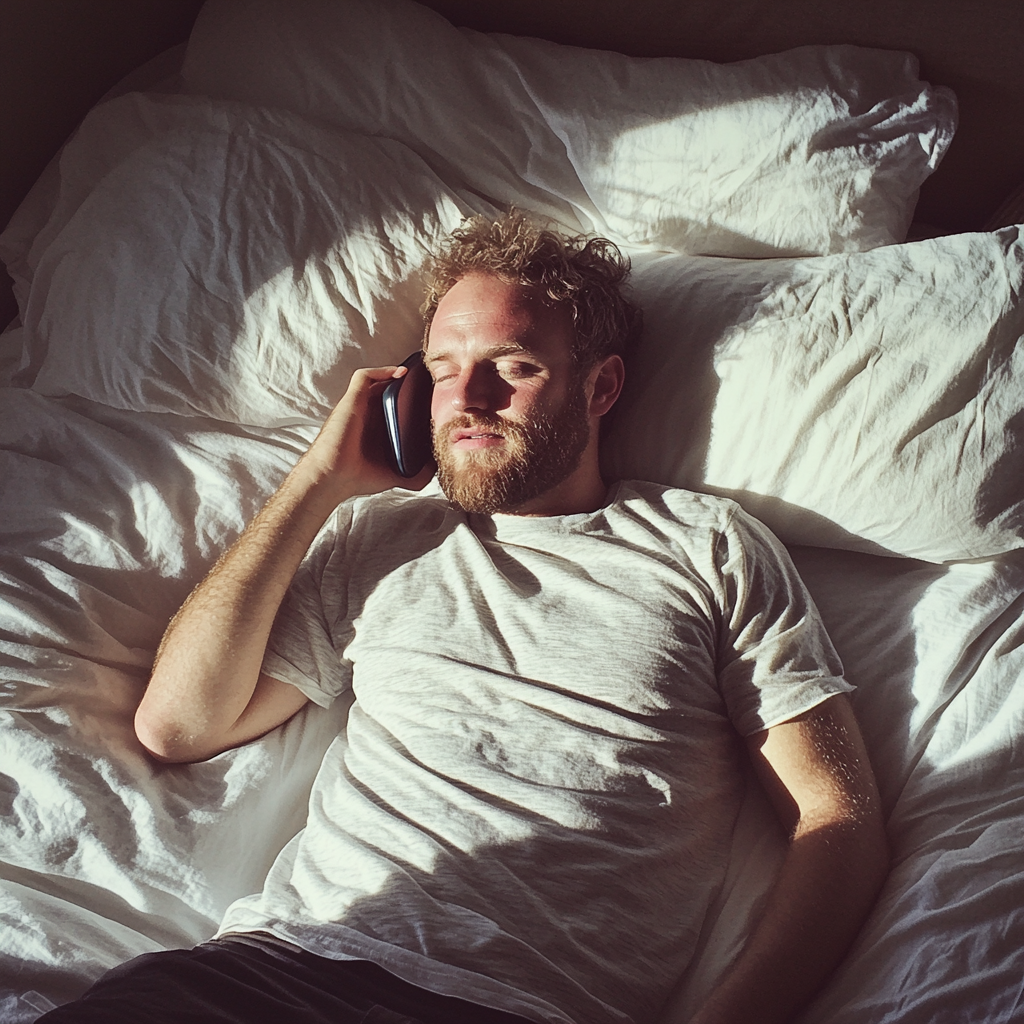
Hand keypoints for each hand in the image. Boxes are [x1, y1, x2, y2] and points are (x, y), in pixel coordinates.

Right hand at [297, 364, 434, 506]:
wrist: (332, 476)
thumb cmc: (357, 477)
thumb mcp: (396, 475)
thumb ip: (417, 474)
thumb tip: (438, 465)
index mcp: (379, 430)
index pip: (399, 409)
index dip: (416, 403)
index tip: (434, 402)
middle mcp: (370, 415)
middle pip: (392, 392)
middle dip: (411, 387)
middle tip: (432, 386)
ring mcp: (360, 405)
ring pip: (380, 381)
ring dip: (399, 376)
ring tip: (421, 374)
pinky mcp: (352, 400)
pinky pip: (365, 377)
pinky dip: (382, 371)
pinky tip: (402, 373)